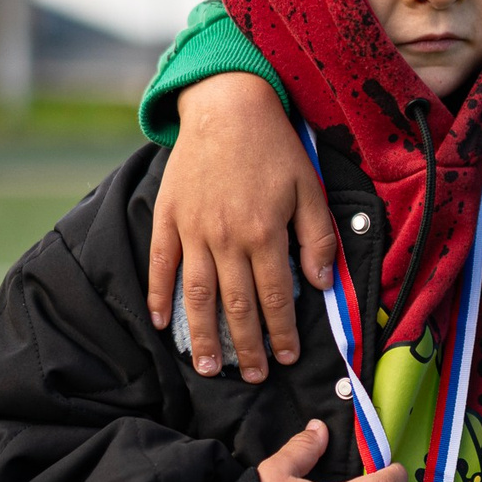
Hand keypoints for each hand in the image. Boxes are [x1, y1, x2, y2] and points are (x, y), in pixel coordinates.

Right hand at [146, 73, 338, 382]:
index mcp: (264, 233)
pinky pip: (161, 265)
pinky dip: (160, 296)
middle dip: (246, 347)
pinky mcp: (168, 217)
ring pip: (196, 295)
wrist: (226, 105)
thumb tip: (321, 286)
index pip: (275, 297)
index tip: (285, 358)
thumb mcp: (310, 188)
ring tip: (209, 368)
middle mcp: (226, 238)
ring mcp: (192, 230)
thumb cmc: (274, 146)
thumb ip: (316, 239)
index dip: (281, 333)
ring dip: (203, 336)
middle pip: (236, 306)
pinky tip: (162, 324)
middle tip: (252, 377)